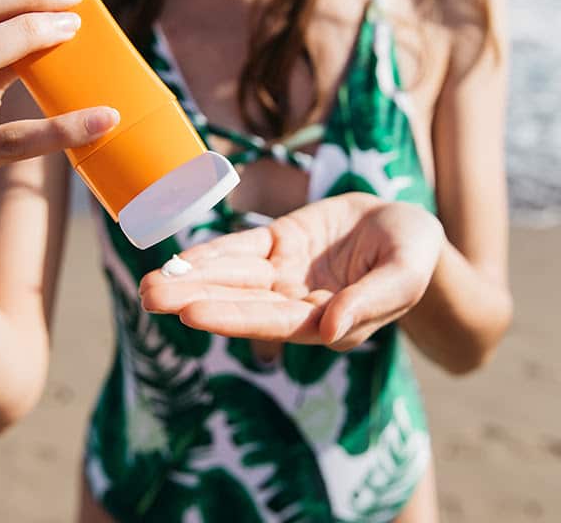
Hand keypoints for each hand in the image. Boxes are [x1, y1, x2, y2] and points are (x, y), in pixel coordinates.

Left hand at [139, 193, 444, 350]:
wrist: (407, 229)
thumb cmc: (414, 256)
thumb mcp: (405, 274)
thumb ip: (369, 303)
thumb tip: (329, 333)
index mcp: (327, 323)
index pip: (273, 322)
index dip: (233, 316)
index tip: (192, 314)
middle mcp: (297, 305)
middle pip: (240, 304)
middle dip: (194, 300)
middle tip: (149, 298)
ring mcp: (284, 276)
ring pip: (231, 278)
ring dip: (190, 280)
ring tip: (147, 286)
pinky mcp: (278, 245)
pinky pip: (240, 249)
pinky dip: (210, 253)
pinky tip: (178, 259)